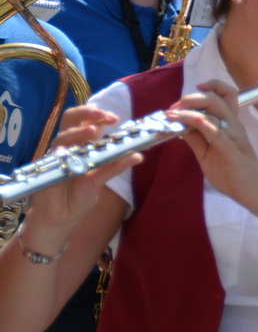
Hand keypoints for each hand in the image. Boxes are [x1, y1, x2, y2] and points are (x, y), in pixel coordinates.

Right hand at [16, 106, 139, 234]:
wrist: (61, 217)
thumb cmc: (79, 196)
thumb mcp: (100, 180)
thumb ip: (115, 166)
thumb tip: (138, 155)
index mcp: (83, 145)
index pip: (89, 123)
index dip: (99, 116)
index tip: (115, 118)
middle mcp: (68, 146)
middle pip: (71, 120)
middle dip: (86, 113)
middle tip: (102, 117)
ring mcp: (55, 155)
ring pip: (62, 136)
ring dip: (77, 133)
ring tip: (91, 132)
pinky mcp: (45, 168)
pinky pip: (52, 158)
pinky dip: (59, 152)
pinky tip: (64, 151)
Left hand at [166, 81, 257, 207]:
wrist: (252, 192)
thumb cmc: (232, 173)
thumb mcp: (206, 154)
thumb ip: (196, 139)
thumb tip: (179, 126)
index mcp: (230, 124)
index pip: (226, 96)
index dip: (211, 87)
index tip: (192, 91)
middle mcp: (234, 126)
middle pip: (215, 100)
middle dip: (191, 98)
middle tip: (174, 107)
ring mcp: (234, 138)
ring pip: (213, 114)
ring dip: (189, 112)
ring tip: (172, 116)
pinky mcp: (232, 152)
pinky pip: (218, 134)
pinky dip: (204, 125)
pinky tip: (193, 121)